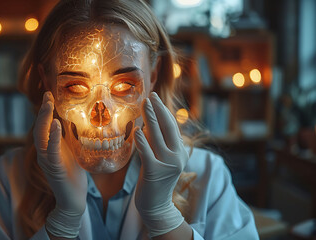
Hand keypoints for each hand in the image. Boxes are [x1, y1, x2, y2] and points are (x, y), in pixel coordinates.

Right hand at [34, 91, 87, 237]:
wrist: (73, 198)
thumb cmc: (73, 174)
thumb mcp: (71, 151)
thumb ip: (67, 137)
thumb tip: (71, 119)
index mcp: (48, 147)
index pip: (44, 125)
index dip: (45, 110)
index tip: (48, 94)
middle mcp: (44, 152)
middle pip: (38, 127)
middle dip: (43, 110)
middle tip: (47, 95)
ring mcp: (46, 160)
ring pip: (40, 137)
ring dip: (44, 120)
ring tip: (48, 104)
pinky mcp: (53, 168)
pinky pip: (51, 150)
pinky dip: (52, 136)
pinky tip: (55, 124)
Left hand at [133, 92, 188, 237]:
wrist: (156, 206)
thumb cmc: (155, 180)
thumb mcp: (159, 158)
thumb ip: (157, 143)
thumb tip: (147, 123)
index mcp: (180, 152)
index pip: (172, 126)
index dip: (163, 111)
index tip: (155, 97)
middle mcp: (177, 157)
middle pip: (167, 128)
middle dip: (158, 110)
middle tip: (150, 95)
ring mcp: (167, 165)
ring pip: (158, 136)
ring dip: (150, 118)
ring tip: (144, 104)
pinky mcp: (155, 172)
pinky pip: (147, 152)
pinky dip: (142, 140)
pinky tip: (137, 129)